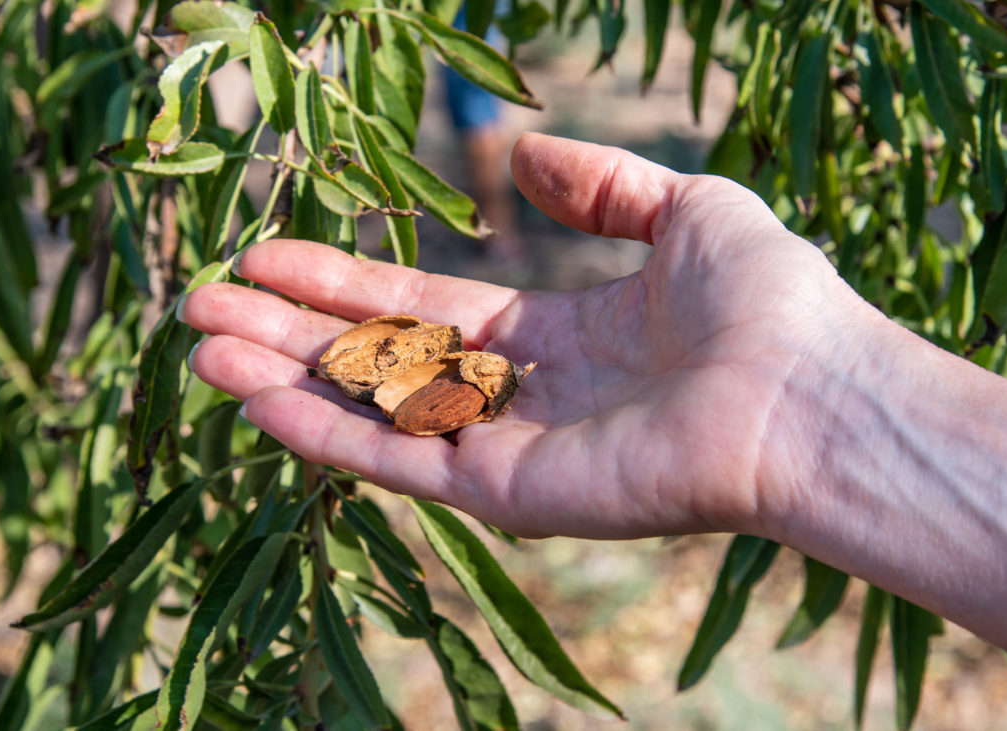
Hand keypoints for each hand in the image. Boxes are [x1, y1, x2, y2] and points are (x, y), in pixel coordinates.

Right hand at [181, 132, 872, 539]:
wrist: (807, 388)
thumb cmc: (765, 300)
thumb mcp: (683, 210)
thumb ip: (601, 185)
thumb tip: (524, 154)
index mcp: (553, 336)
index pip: (423, 310)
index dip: (346, 284)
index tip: (272, 256)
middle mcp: (517, 396)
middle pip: (378, 362)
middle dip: (289, 331)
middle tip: (202, 300)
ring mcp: (505, 448)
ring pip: (369, 414)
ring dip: (280, 381)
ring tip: (199, 345)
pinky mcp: (504, 491)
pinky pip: (395, 459)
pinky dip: (322, 430)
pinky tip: (253, 396)